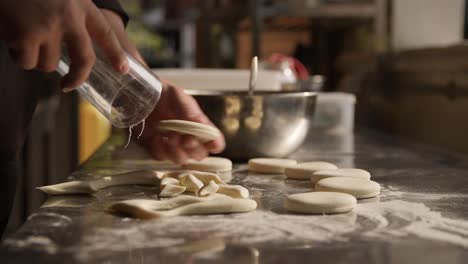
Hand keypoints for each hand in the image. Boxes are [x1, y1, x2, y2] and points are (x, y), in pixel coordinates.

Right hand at [0, 0, 128, 90]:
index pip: (106, 33)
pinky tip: (13, 39)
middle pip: (84, 60)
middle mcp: (70, 16)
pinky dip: (18, 57)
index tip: (124, 69)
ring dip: (36, 58)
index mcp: (81, 5)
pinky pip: (27, 63)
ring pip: (49, 65)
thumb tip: (77, 55)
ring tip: (25, 37)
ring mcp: (49, 26)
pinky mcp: (26, 36)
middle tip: (69, 86)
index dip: (116, 53)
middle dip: (78, 77)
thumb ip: (72, 19)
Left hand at [100, 10, 224, 163]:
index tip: (212, 145)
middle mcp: (187, 137)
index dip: (215, 144)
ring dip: (176, 151)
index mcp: (197, 124)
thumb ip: (191, 111)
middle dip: (193, 149)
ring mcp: (171, 144)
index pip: (214, 139)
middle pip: (199, 154)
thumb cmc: (161, 92)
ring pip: (181, 159)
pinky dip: (160, 150)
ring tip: (168, 137)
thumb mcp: (178, 96)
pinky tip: (157, 137)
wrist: (137, 93)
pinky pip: (161, 157)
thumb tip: (203, 126)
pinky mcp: (155, 148)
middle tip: (185, 139)